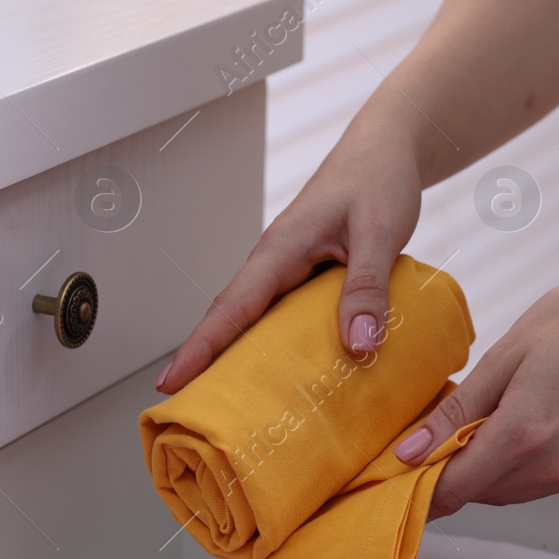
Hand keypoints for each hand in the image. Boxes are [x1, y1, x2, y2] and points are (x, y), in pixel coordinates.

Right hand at [156, 117, 423, 392]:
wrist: (388, 148)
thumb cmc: (379, 179)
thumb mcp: (380, 232)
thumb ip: (367, 288)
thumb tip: (357, 345)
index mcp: (281, 249)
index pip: (231, 306)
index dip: (200, 347)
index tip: (171, 383)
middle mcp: (275, 261)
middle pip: (229, 318)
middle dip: (204, 361)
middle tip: (185, 409)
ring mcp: (288, 268)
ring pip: (253, 318)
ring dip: (235, 355)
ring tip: (224, 404)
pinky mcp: (306, 273)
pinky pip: (280, 314)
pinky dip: (272, 344)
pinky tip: (281, 373)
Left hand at [394, 270, 558, 517]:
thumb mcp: (503, 356)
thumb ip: (455, 412)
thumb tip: (409, 453)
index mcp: (527, 432)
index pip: (456, 487)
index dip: (423, 487)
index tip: (402, 476)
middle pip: (482, 493)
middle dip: (458, 471)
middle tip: (448, 431)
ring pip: (514, 492)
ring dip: (494, 470)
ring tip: (499, 418)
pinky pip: (548, 484)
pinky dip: (531, 466)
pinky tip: (540, 425)